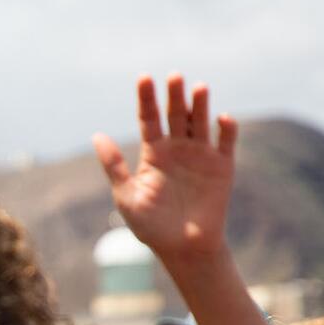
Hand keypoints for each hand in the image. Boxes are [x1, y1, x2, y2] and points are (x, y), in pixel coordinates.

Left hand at [94, 74, 237, 263]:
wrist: (183, 248)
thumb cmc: (151, 226)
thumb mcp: (127, 196)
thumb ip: (114, 166)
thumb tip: (96, 135)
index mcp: (153, 153)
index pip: (149, 119)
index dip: (146, 99)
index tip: (144, 78)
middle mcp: (177, 149)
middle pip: (175, 115)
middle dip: (174, 95)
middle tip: (174, 76)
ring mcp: (201, 155)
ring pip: (200, 122)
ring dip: (200, 105)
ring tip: (198, 87)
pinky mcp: (222, 166)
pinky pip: (226, 143)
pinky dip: (227, 129)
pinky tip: (222, 118)